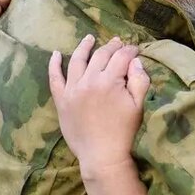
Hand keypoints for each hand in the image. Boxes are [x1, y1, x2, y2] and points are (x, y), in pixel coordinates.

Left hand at [48, 36, 150, 180]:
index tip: (135, 50)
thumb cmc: (123, 132)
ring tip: (89, 38)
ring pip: (78, 60)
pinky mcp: (61, 99)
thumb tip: (136, 61)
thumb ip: (139, 81)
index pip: (121, 57)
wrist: (101, 156)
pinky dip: (54, 64)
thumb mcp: (138, 107)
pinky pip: (55, 78)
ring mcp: (72, 89)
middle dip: (111, 46)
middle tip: (118, 42)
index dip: (130, 51)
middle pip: (101, 55)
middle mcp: (89, 80)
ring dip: (85, 47)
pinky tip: (56, 54)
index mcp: (109, 81)